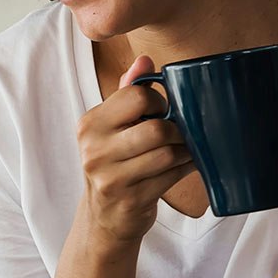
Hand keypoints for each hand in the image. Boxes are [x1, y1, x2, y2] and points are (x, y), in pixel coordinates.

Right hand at [75, 55, 194, 248]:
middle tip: (180, 133)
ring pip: (167, 153)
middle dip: (177, 130)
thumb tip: (144, 60)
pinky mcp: (130, 200)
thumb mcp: (112, 126)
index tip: (163, 112)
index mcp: (90, 124)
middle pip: (156, 128)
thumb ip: (127, 92)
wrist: (104, 217)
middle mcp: (94, 150)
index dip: (158, 102)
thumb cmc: (115, 163)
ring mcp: (110, 178)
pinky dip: (185, 168)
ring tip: (186, 149)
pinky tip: (186, 165)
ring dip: (185, 151)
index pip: (136, 96)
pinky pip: (170, 176)